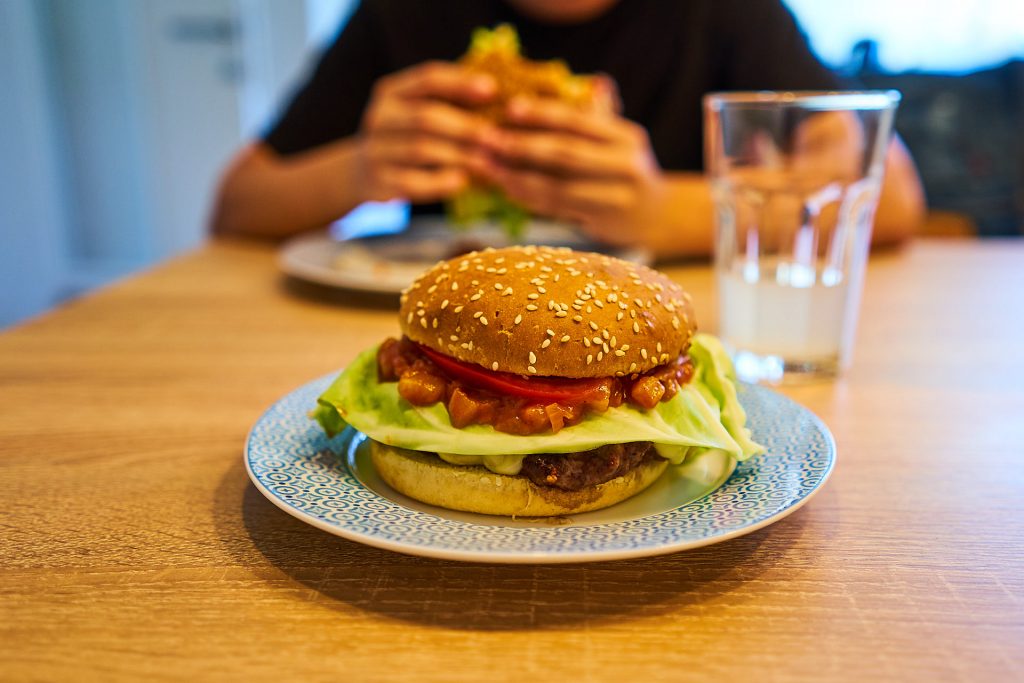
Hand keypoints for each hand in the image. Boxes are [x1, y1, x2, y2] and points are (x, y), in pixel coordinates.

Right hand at [358, 62, 497, 202]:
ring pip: (420, 150)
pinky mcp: (378, 181)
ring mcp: (375, 150)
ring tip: (488, 162)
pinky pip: (412, 182)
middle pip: (425, 117)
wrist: (363, 172)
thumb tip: (497, 95)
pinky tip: (462, 182)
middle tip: (496, 137)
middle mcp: (379, 117)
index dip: (460, 82)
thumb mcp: (418, 111)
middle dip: (465, 126)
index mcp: (391, 92)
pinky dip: (439, 182)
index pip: (427, 78)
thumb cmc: (407, 137)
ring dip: (459, 156)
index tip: (492, 89)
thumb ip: (448, 102)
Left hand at [477, 92, 665, 246]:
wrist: (656, 216)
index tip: (510, 108)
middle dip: (523, 146)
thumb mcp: (621, 140)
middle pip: (566, 153)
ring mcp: (617, 197)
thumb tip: (595, 80)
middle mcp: (626, 165)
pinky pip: (558, 207)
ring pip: (558, 186)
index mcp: (628, 138)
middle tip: (488, 140)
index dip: (544, 114)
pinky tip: (507, 188)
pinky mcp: (603, 221)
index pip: (580, 121)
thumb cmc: (626, 170)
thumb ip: (602, 115)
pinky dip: (530, 197)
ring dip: (518, 177)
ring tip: (490, 168)